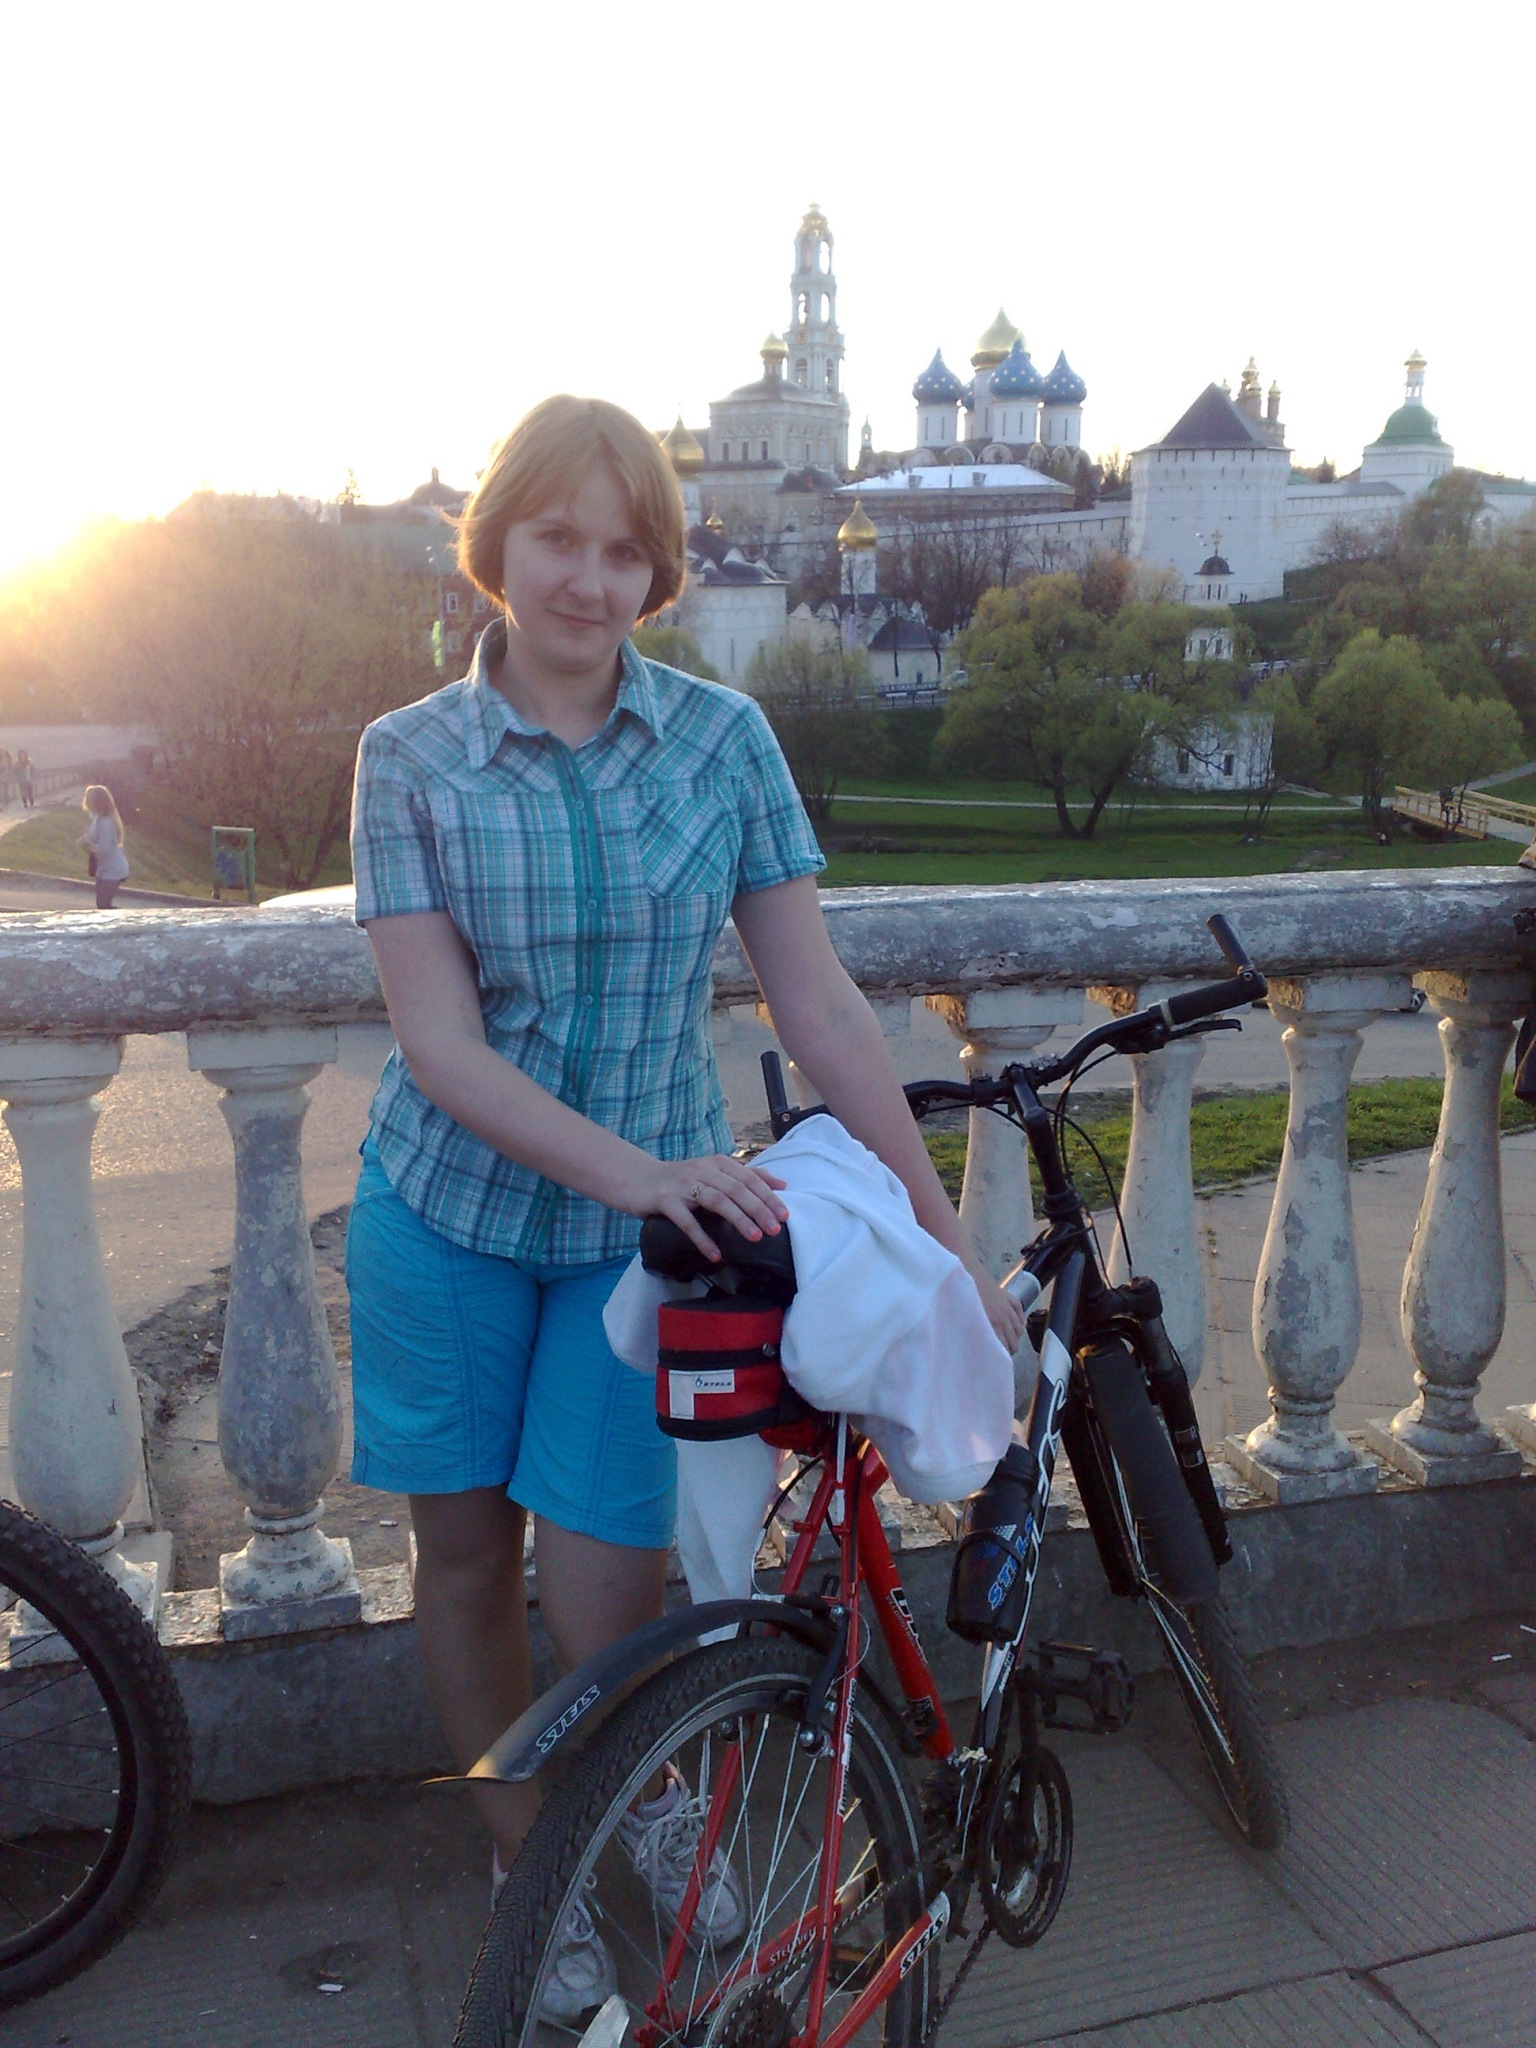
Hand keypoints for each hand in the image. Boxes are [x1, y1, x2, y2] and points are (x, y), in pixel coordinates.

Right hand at [627, 1153, 788, 1261]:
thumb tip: (781, 1185)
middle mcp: (702, 1170)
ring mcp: (683, 1184)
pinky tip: (715, 1255)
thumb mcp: (713, 1174)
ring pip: (717, 1201)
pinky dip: (702, 1239)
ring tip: (755, 1237)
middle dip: (758, 1209)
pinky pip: (687, 1221)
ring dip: (738, 1219)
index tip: (784, 1215)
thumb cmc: (681, 1181)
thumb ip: (745, 1177)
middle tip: (775, 1229)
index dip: (768, 1196)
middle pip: (736, 1189)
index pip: (748, 1178)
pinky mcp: (665, 1200)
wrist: (638, 1180)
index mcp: (717, 1163)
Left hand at [964, 1256, 1026, 1352]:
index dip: (998, 1359)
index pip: (1004, 1351)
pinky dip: (1017, 1321)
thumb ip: (970, 1338)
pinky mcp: (1009, 1297)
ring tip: (1002, 1341)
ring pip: (1019, 1331)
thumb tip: (969, 1354)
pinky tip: (1010, 1325)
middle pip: (1014, 1344)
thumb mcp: (961, 1322)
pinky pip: (1020, 1314)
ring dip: (1012, 1337)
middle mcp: (1003, 1317)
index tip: (992, 1364)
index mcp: (992, 1324)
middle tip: (995, 1354)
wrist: (962, 1269)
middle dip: (1006, 1350)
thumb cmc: (957, 1295)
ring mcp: (1008, 1307)